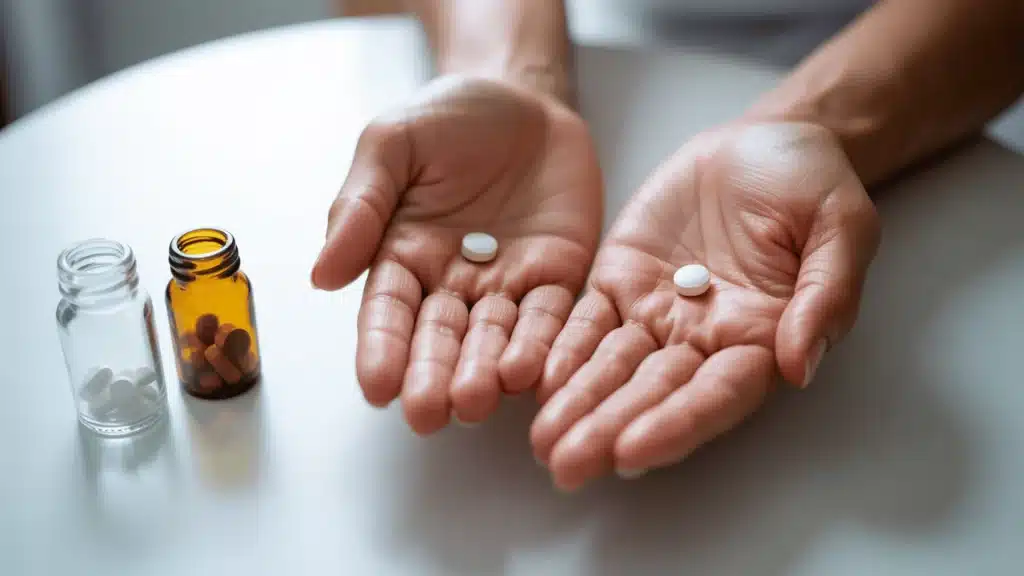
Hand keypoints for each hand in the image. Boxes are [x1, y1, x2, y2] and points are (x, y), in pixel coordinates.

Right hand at [312, 75, 601, 433]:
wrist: (526, 100)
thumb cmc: (450, 118)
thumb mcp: (393, 143)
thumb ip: (360, 205)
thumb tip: (322, 276)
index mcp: (402, 255)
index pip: (388, 313)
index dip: (382, 350)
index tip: (376, 387)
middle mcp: (451, 283)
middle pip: (440, 338)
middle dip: (432, 376)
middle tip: (427, 413)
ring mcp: (506, 285)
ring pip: (495, 338)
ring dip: (486, 373)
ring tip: (477, 400)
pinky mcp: (558, 278)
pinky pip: (553, 317)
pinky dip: (544, 346)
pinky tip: (532, 372)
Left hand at [529, 122, 880, 489]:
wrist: (762, 143)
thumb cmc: (813, 185)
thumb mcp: (840, 228)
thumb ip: (825, 295)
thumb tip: (799, 364)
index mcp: (760, 338)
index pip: (716, 394)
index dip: (676, 423)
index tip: (633, 452)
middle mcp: (702, 340)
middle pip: (653, 394)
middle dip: (609, 430)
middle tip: (567, 467)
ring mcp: (655, 313)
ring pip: (611, 367)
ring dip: (577, 404)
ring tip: (541, 442)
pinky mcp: (618, 282)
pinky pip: (584, 322)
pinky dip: (561, 350)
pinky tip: (534, 378)